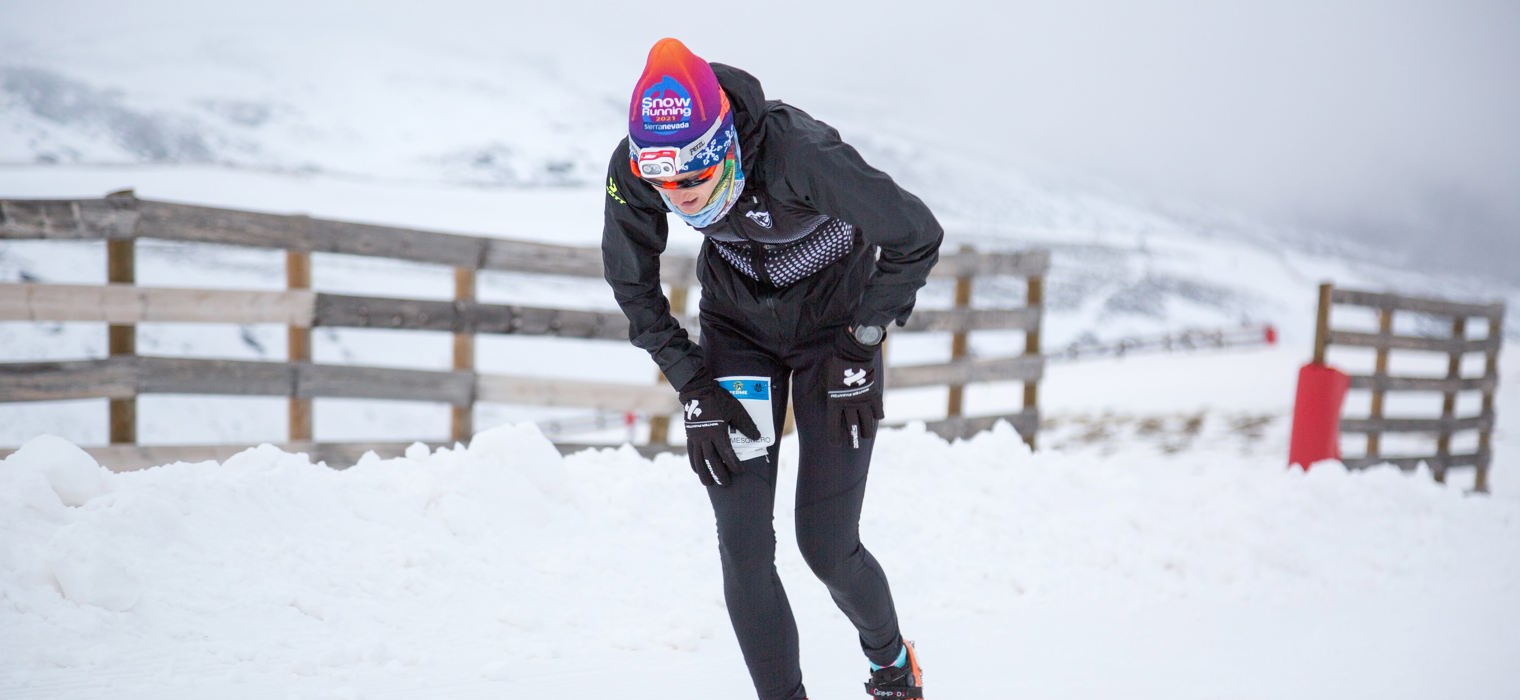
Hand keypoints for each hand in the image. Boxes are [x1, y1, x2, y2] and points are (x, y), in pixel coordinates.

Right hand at [678, 375, 761, 485]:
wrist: (697, 391)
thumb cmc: (719, 399)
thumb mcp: (736, 410)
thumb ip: (746, 425)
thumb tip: (757, 437)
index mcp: (718, 432)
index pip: (726, 453)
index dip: (733, 464)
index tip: (740, 471)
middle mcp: (705, 438)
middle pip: (711, 461)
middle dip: (719, 474)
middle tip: (725, 484)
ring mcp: (696, 437)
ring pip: (699, 460)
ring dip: (704, 473)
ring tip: (708, 483)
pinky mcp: (690, 435)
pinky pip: (691, 453)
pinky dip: (694, 463)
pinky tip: (697, 470)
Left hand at [826, 331, 883, 448]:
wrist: (853, 354)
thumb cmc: (836, 364)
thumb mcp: (827, 380)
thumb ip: (830, 393)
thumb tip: (830, 401)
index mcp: (835, 402)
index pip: (834, 425)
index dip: (835, 437)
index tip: (836, 445)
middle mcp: (849, 404)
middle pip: (852, 427)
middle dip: (853, 438)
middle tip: (854, 446)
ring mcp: (863, 401)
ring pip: (866, 422)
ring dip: (866, 431)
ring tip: (866, 436)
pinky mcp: (873, 395)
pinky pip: (877, 410)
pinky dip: (878, 415)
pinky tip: (877, 418)